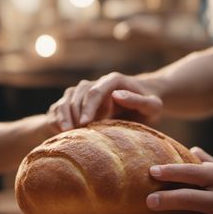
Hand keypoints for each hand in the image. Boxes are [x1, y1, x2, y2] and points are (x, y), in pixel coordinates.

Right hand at [48, 72, 162, 130]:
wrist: (145, 100)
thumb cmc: (150, 105)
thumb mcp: (152, 105)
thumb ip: (138, 100)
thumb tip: (115, 95)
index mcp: (113, 80)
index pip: (95, 91)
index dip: (87, 107)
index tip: (85, 124)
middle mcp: (97, 82)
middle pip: (78, 93)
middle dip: (73, 113)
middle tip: (72, 133)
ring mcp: (87, 89)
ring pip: (68, 97)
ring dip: (63, 114)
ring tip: (65, 132)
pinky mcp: (81, 99)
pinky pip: (64, 103)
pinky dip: (59, 115)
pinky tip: (61, 129)